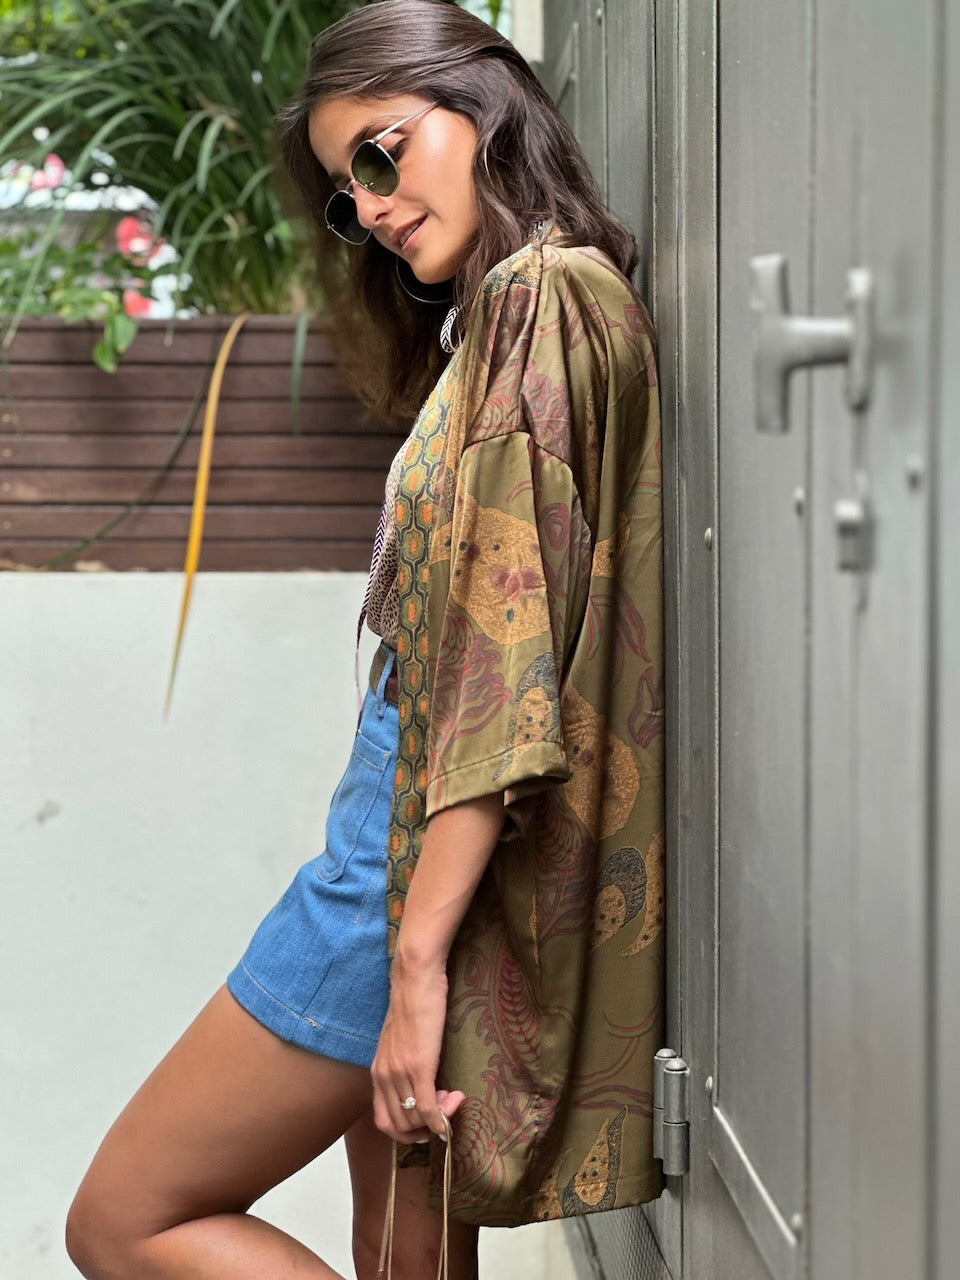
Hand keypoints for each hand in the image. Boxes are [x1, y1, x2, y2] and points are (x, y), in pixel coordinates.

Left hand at [371, 956, 463, 1141]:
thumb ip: (403, 1063)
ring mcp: (401, 1073)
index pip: (383, 1121)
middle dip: (424, 1128)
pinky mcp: (419, 1066)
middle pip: (398, 1127)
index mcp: (378, 1072)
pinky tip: (458, 1104)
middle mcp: (384, 1077)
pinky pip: (428, 1107)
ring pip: (414, 1120)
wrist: (416, 979)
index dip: (406, 1131)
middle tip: (444, 1109)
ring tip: (455, 1097)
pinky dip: (442, 1117)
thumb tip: (420, 1084)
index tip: (427, 1119)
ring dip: (438, 1118)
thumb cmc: (413, 1003)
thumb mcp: (400, 1040)